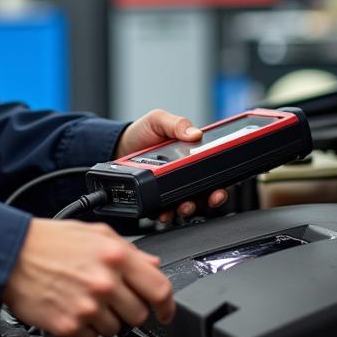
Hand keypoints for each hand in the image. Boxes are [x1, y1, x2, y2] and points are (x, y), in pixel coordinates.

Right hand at [3, 217, 174, 336]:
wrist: (9, 254)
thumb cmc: (47, 241)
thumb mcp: (94, 232)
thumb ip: (128, 249)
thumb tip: (153, 265)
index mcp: (115, 255)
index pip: (159, 289)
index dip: (167, 305)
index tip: (165, 311)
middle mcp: (104, 282)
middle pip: (139, 315)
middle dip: (129, 310)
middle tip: (111, 299)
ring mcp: (87, 306)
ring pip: (116, 330)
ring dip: (106, 321)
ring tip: (85, 301)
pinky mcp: (69, 326)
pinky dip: (84, 329)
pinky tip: (72, 309)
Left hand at [115, 108, 229, 222]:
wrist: (117, 147)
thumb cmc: (141, 133)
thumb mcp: (158, 120)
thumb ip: (176, 124)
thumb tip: (195, 133)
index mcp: (190, 156)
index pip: (211, 172)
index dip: (219, 182)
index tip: (220, 187)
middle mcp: (183, 174)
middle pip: (204, 192)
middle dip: (209, 199)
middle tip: (209, 198)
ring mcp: (170, 188)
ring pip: (187, 204)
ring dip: (189, 209)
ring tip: (184, 206)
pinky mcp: (156, 198)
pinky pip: (165, 211)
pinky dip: (167, 215)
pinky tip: (164, 212)